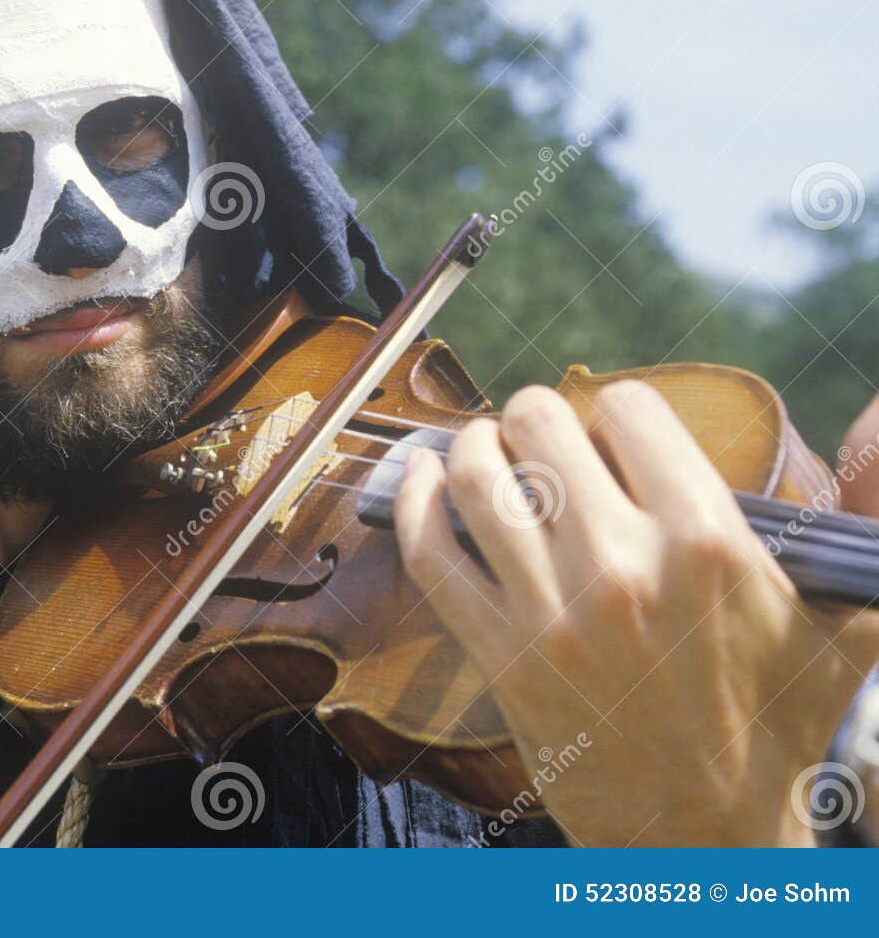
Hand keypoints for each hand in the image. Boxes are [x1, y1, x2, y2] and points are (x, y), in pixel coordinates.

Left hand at [393, 381, 878, 846]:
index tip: (617, 433)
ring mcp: (552, 614)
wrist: (714, 837)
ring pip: (477, 478)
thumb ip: (873, 507)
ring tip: (488, 447)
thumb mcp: (853, 618)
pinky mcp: (500, 655)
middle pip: (539, 426)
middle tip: (544, 435)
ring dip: (475, 446)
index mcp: (708, 542)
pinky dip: (414, 500)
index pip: (629, 409)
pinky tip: (421, 474)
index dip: (619, 410)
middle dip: (539, 416)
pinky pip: (431, 553)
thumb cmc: (782, 721)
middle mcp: (622, 569)